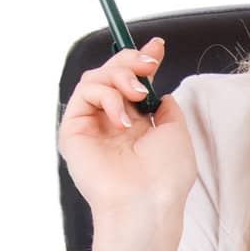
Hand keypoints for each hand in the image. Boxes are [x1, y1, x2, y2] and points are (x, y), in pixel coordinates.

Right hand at [58, 35, 198, 218]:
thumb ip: (164, 108)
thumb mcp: (176, 132)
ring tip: (137, 94)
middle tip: (148, 66)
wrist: (147, 202)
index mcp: (136, 125)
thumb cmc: (166, 177)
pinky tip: (123, 118)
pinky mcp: (73, 130)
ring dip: (120, 76)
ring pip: (96, 78)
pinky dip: (107, 96)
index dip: (141, 62)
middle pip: (111, 75)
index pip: (132, 85)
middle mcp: (112, 124)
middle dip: (130, 61)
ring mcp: (92, 126)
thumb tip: (157, 91)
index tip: (157, 48)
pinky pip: (85, 93)